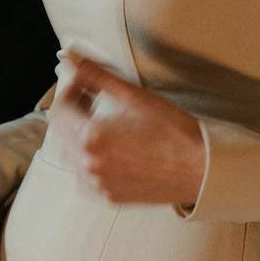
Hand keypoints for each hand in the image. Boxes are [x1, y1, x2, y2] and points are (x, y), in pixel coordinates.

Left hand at [49, 55, 206, 206]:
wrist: (199, 169)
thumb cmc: (173, 132)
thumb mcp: (135, 97)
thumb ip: (98, 78)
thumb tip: (75, 64)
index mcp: (92, 138)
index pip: (59, 109)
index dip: (68, 89)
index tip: (82, 81)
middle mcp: (89, 165)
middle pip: (60, 131)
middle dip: (72, 110)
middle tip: (92, 97)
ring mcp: (98, 184)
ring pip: (69, 155)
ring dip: (77, 134)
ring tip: (101, 121)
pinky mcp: (109, 196)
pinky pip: (83, 177)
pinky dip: (87, 159)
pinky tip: (108, 149)